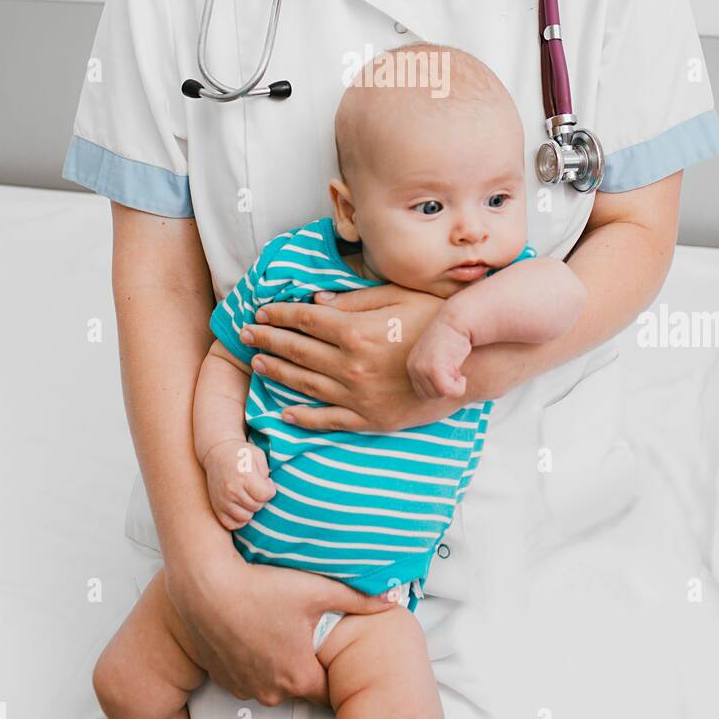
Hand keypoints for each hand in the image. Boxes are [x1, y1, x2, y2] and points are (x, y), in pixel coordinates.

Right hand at [165, 551, 395, 707]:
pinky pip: (248, 672)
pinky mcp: (222, 674)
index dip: (333, 667)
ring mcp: (244, 684)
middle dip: (304, 658)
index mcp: (298, 674)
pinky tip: (254, 628)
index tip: (333, 651)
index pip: (328, 687)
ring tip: (276, 624)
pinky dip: (252, 656)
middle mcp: (270, 688)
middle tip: (303, 628)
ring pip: (272, 678)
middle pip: (299, 681)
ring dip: (276, 658)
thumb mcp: (315, 590)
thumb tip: (389, 599)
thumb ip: (357, 598)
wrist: (206, 584)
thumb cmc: (258, 588)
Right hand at [202, 439, 275, 530]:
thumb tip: (268, 490)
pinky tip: (241, 506)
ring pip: (246, 517)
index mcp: (244, 476)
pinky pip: (232, 524)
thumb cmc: (241, 454)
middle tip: (256, 487)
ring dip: (251, 509)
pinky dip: (239, 519)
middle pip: (257, 506)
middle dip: (261, 498)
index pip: (265, 495)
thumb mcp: (258, 455)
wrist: (217, 453)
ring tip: (249, 496)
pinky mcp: (216, 508)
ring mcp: (223, 501)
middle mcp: (232, 490)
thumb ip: (266, 472)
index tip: (266, 482)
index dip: (270, 489)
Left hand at [238, 283, 460, 431]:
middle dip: (268, 341)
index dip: (279, 315)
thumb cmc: (437, 322)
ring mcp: (359, 397)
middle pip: (298, 351)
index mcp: (357, 332)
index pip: (306, 321)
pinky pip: (328, 420)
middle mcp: (352, 367)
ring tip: (257, 364)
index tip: (260, 311)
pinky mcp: (371, 421)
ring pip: (306, 385)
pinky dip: (303, 417)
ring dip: (278, 373)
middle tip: (245, 334)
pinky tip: (286, 412)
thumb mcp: (398, 298)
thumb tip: (316, 302)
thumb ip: (354, 301)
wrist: (473, 364)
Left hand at [406, 315, 472, 399]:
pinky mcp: (434, 368)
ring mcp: (422, 367)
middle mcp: (413, 366)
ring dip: (454, 385)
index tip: (450, 370)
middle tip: (455, 369)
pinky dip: (459, 387)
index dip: (441, 386)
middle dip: (447, 387)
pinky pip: (448, 391)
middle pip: (431, 396)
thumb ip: (432, 372)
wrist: (459, 321)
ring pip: (440, 395)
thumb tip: (439, 395)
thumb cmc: (454, 339)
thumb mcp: (436, 356)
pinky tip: (462, 374)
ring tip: (456, 367)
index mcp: (412, 365)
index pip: (424, 393)